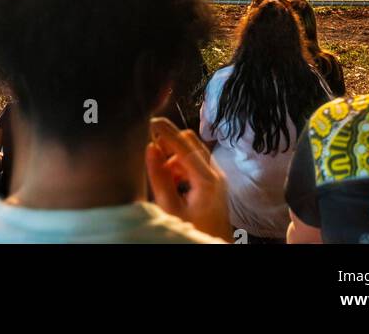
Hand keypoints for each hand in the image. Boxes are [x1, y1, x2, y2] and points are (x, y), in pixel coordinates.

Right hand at [146, 116, 232, 242]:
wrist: (214, 246)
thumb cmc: (194, 232)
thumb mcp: (171, 210)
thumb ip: (160, 179)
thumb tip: (151, 148)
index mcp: (207, 179)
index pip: (185, 144)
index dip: (166, 131)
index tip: (151, 121)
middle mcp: (216, 174)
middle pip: (192, 142)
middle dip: (171, 143)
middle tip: (152, 151)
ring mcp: (218, 178)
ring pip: (194, 152)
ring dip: (175, 156)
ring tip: (161, 175)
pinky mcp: (215, 184)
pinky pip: (197, 163)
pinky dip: (182, 166)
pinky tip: (172, 182)